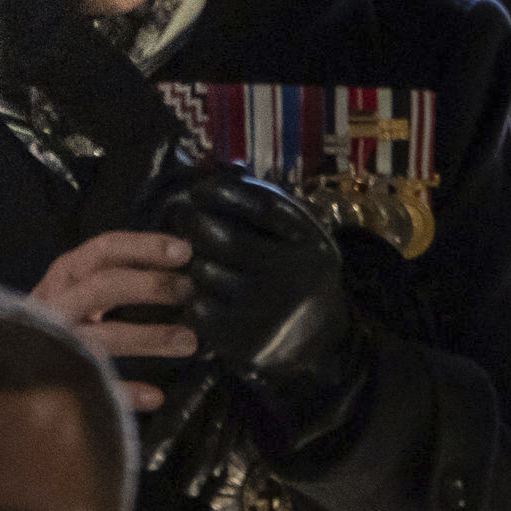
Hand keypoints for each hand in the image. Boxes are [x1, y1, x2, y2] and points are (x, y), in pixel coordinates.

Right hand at [27, 230, 196, 411]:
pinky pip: (94, 385)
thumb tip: (174, 266)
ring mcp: (55, 342)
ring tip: (188, 341)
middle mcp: (57, 304)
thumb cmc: (58, 317)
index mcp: (64, 276)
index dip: (145, 247)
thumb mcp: (76, 288)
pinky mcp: (56, 380)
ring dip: (149, 336)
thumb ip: (111, 276)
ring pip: (104, 336)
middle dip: (150, 286)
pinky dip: (125, 391)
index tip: (183, 252)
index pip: (104, 250)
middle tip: (188, 292)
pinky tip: (155, 396)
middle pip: (104, 286)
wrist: (3, 358)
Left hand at [153, 169, 370, 450]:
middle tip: (188, 219)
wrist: (323, 343)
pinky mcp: (248, 343)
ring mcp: (271, 314)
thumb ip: (267, 204)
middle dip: (196, 225)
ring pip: (203, 273)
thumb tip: (220, 167)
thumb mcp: (300, 235)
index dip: (224, 192)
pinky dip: (194, 299)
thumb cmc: (300, 274)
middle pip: (220, 237)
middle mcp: (295, 277)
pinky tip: (202, 294)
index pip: (260, 205)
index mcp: (312, 244)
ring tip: (198, 259)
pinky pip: (198, 310)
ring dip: (193, 264)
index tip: (201, 188)